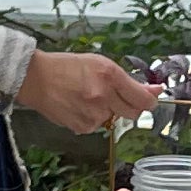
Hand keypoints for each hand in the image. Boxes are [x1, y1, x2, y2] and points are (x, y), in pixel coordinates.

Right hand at [23, 49, 158, 135]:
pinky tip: (78, 105)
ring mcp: (93, 114)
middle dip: (130, 106)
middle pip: (133, 113)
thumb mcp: (100, 64)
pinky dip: (92, 117)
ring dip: (107, 110)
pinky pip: (97, 125)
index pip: (143, 99)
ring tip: (88, 97)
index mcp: (110, 75)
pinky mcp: (83, 127)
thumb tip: (154, 90)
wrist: (36, 79)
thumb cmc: (66, 67)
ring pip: (114, 118)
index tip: (150, 98)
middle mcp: (104, 96)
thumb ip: (128, 80)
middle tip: (115, 96)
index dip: (150, 100)